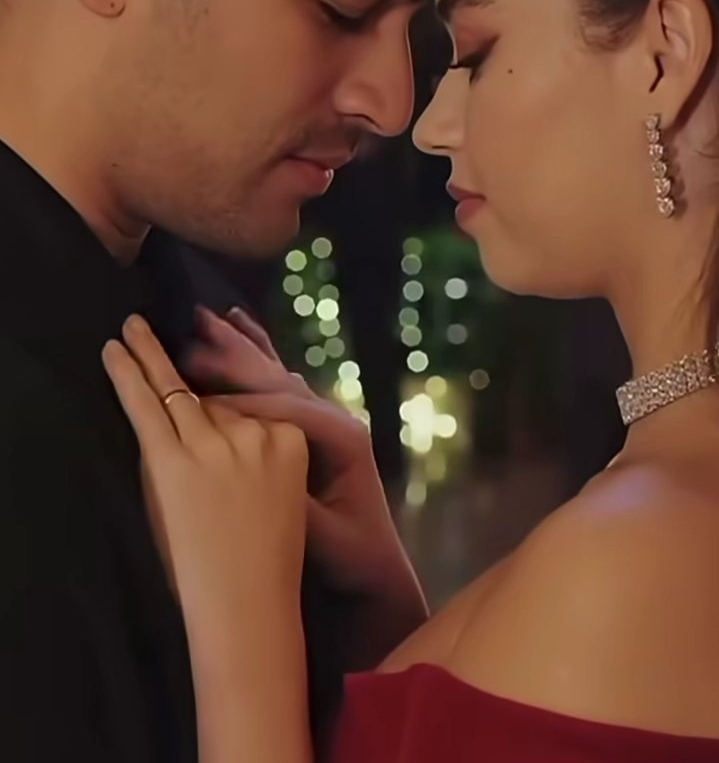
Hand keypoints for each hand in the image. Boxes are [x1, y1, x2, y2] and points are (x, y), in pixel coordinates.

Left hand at [102, 316, 308, 642]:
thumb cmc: (273, 563)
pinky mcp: (174, 461)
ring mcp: (215, 445)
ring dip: (152, 352)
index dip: (230, 395)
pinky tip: (115, 348)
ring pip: (183, 390)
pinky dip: (128, 372)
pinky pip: (148, 402)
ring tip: (133, 326)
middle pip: (220, 393)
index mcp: (292, 440)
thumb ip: (272, 454)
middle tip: (183, 317)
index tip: (213, 358)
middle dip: (197, 359)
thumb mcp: (291, 497)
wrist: (252, 608)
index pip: (253, 404)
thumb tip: (242, 422)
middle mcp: (256, 434)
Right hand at [184, 308, 427, 662]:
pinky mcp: (307, 427)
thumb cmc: (352, 556)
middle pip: (277, 379)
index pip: (284, 410)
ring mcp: (321, 419)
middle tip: (194, 325)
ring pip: (273, 375)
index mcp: (343, 437)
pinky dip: (251, 356)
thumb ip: (295, 504)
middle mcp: (334, 418)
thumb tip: (258, 476)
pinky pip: (274, 384)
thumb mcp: (325, 538)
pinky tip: (234, 325)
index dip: (239, 403)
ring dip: (239, 347)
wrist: (374, 566)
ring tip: (204, 317)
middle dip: (235, 355)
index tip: (196, 398)